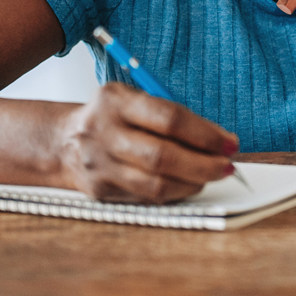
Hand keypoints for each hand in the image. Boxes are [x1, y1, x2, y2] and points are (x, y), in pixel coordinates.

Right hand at [55, 83, 238, 203]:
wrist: (65, 141)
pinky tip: (190, 184)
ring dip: (193, 182)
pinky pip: (146, 197)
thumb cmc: (115, 116)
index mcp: (117, 101)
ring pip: (155, 184)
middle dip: (204, 164)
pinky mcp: (101, 191)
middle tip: (228, 165)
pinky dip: (175, 192)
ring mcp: (100, 166)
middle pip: (162, 156)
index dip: (205, 134)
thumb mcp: (137, 98)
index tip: (230, 142)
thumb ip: (173, 115)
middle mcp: (105, 134)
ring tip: (213, 175)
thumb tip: (220, 139)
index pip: (169, 119)